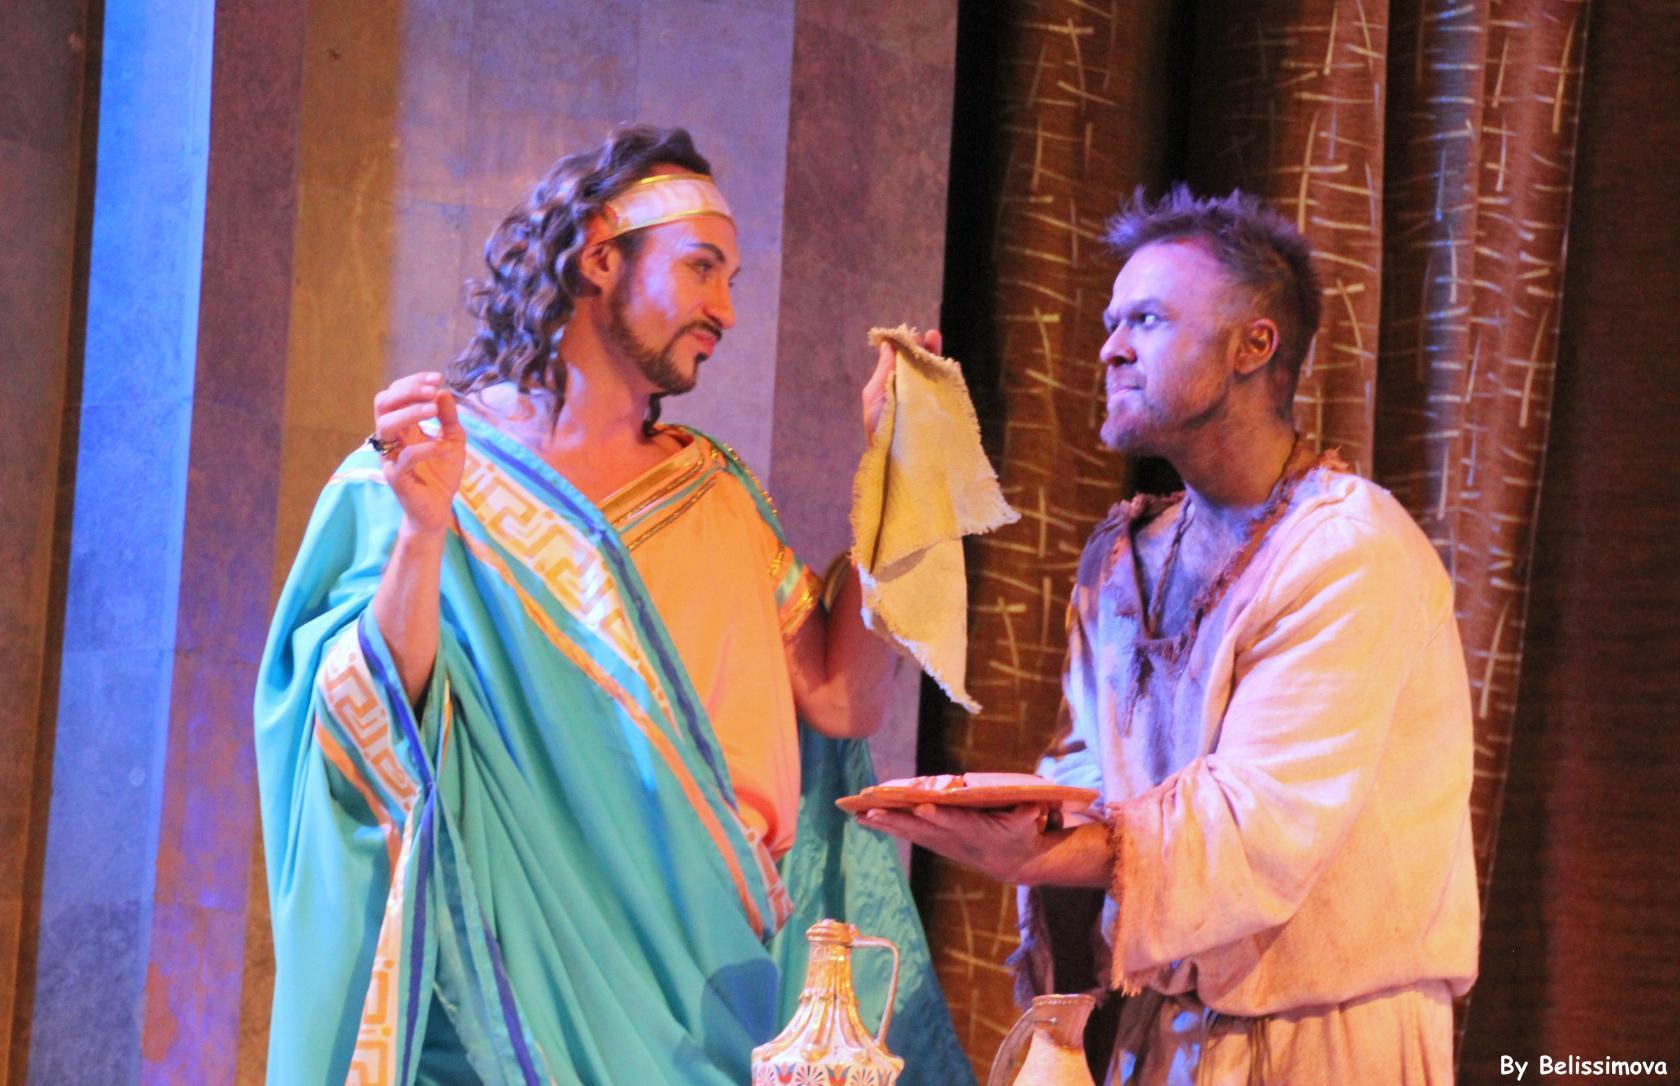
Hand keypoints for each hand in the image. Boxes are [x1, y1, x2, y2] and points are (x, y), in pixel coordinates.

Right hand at [372, 371, 465, 533]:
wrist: (439, 508)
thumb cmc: (442, 473)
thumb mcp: (453, 439)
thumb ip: (448, 417)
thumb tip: (443, 391)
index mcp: (402, 426)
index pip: (395, 394)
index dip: (413, 382)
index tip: (437, 378)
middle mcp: (392, 438)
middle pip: (383, 403)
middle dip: (407, 391)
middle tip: (432, 390)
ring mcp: (390, 457)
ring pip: (385, 425)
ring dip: (410, 412)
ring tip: (433, 409)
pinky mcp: (396, 477)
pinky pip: (404, 457)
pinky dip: (424, 447)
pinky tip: (442, 446)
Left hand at [858, 801, 1045, 883]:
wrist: (1013, 862)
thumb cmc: (1022, 833)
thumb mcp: (1030, 823)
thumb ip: (1029, 813)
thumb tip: (1034, 805)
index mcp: (974, 829)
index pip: (953, 822)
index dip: (938, 816)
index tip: (921, 808)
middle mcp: (952, 836)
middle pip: (920, 827)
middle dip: (896, 819)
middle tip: (871, 811)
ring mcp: (941, 840)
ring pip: (908, 830)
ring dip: (883, 823)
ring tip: (857, 814)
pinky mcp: (935, 841)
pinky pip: (906, 831)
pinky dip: (886, 825)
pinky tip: (864, 819)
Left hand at [862, 328, 942, 436]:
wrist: (895, 461)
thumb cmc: (880, 431)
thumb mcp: (875, 398)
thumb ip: (883, 372)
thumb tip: (887, 345)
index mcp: (894, 385)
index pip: (901, 360)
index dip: (905, 346)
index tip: (908, 334)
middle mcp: (912, 390)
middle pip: (919, 363)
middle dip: (923, 347)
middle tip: (926, 335)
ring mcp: (928, 400)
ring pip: (935, 372)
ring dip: (936, 355)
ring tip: (935, 338)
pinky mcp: (942, 410)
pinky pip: (950, 389)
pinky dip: (952, 376)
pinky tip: (952, 365)